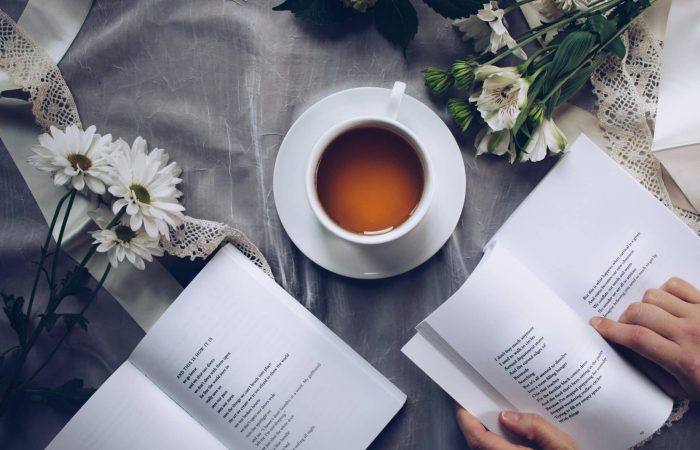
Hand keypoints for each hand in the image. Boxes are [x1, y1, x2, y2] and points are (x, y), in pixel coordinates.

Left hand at [456, 406, 576, 449]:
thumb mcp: (565, 448)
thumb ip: (538, 430)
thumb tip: (508, 415)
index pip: (477, 438)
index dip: (465, 417)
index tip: (461, 399)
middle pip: (478, 442)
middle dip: (474, 420)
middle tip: (475, 398)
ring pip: (487, 448)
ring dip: (485, 430)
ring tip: (492, 409)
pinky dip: (497, 439)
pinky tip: (508, 428)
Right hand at [590, 277, 699, 399]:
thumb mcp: (681, 389)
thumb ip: (650, 369)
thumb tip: (623, 348)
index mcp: (683, 360)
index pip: (636, 338)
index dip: (610, 329)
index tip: (596, 325)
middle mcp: (690, 333)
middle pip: (640, 313)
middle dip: (623, 318)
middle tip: (624, 327)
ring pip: (653, 296)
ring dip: (644, 306)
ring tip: (649, 318)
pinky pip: (675, 285)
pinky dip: (664, 292)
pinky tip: (666, 305)